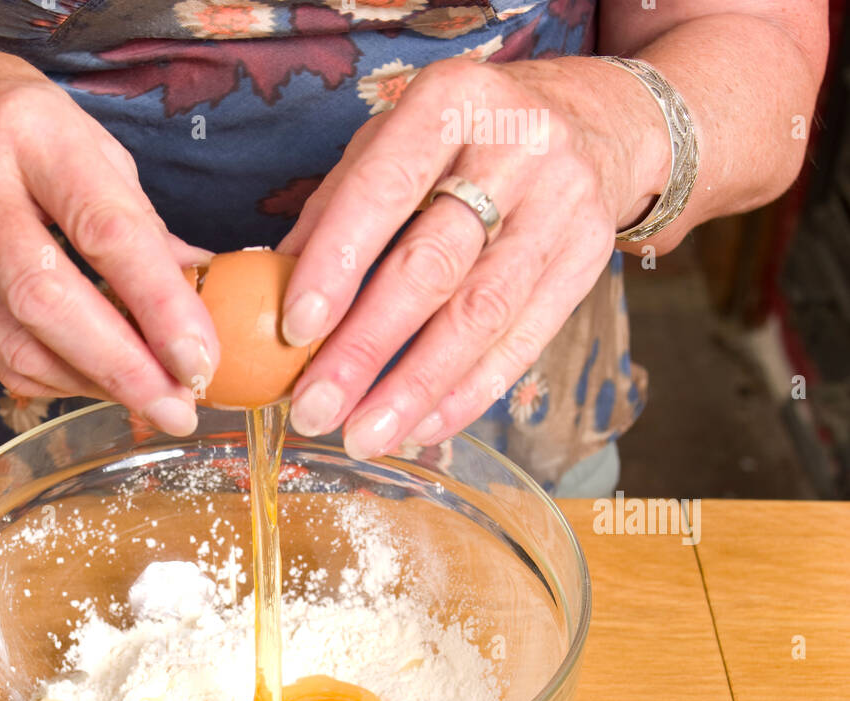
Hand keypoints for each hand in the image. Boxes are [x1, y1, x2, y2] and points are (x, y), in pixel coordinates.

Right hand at [0, 48, 217, 432]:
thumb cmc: (22, 132)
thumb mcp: (88, 144)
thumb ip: (140, 221)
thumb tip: (201, 288)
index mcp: (35, 134)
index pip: (105, 230)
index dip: (159, 305)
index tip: (199, 359)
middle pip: (47, 300)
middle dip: (122, 368)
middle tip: (178, 408)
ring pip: (17, 343)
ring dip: (93, 385)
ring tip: (150, 400)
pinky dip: (58, 382)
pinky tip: (98, 382)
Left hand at [278, 56, 667, 458]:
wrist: (591, 122)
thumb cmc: (461, 142)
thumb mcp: (394, 143)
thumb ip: (334, 212)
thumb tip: (268, 296)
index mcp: (450, 104)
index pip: (385, 190)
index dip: (337, 263)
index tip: (295, 330)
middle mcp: (515, 148)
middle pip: (433, 265)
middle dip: (366, 348)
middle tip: (315, 409)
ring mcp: (561, 205)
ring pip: (480, 314)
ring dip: (414, 388)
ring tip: (362, 436)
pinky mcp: (587, 259)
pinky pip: (522, 342)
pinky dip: (466, 394)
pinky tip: (420, 427)